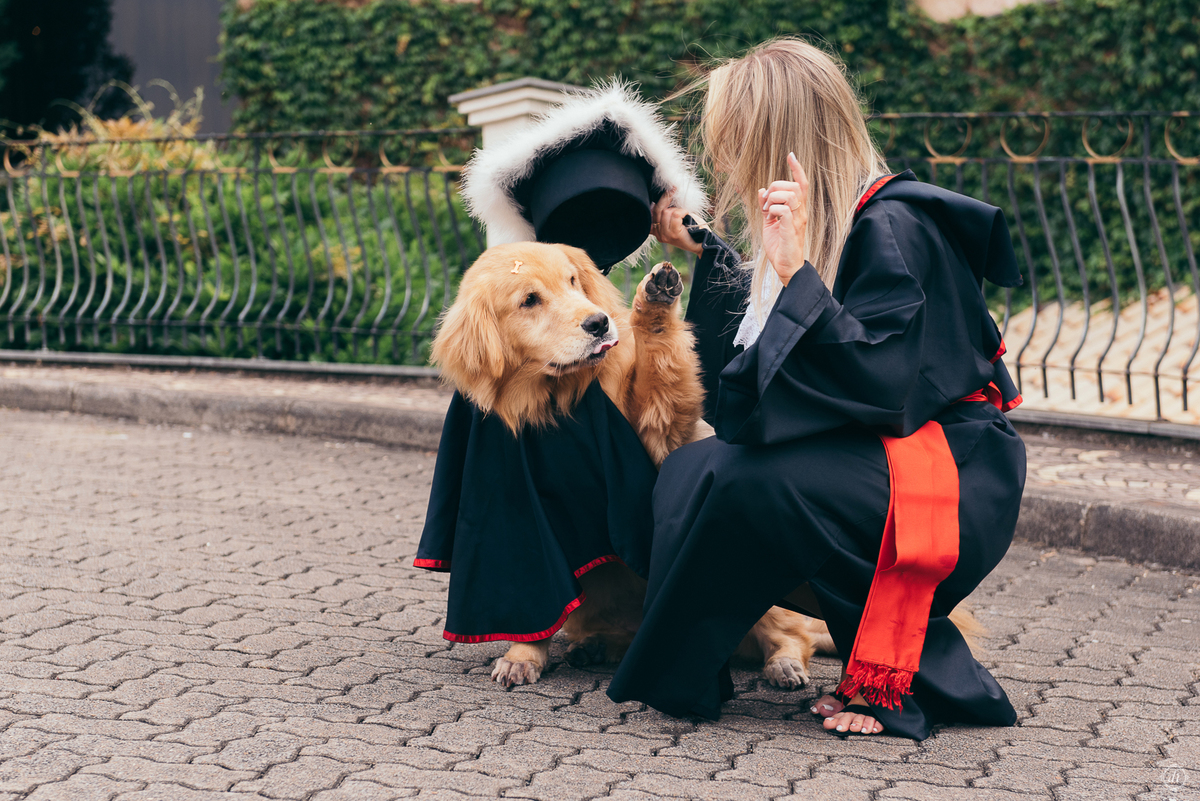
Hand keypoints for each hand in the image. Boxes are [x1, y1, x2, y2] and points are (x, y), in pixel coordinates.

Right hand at [651, 189, 705, 254]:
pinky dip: (682, 211)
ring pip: (666, 212)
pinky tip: (687, 215)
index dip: (658, 200)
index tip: (667, 191)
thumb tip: (664, 197)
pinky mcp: (674, 234)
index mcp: (656, 231)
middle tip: (673, 190)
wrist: (703, 243)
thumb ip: (667, 213)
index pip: (651, 213)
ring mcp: (665, 235)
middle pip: (657, 210)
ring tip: (684, 214)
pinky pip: (676, 215)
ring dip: (677, 209)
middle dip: (666, 198)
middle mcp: (658, 234)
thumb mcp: (676, 221)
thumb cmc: (692, 230)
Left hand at [759, 152, 808, 285]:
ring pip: (790, 194)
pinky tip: (769, 218)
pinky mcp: (791, 229)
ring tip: (766, 210)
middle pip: (794, 186)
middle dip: (776, 186)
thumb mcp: (769, 223)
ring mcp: (797, 220)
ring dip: (773, 198)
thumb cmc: (780, 246)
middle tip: (765, 201)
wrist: (786, 267)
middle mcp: (801, 212)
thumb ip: (766, 206)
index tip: (791, 155)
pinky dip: (772, 210)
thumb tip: (762, 190)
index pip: (802, 184)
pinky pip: (783, 210)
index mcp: (797, 209)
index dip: (797, 169)